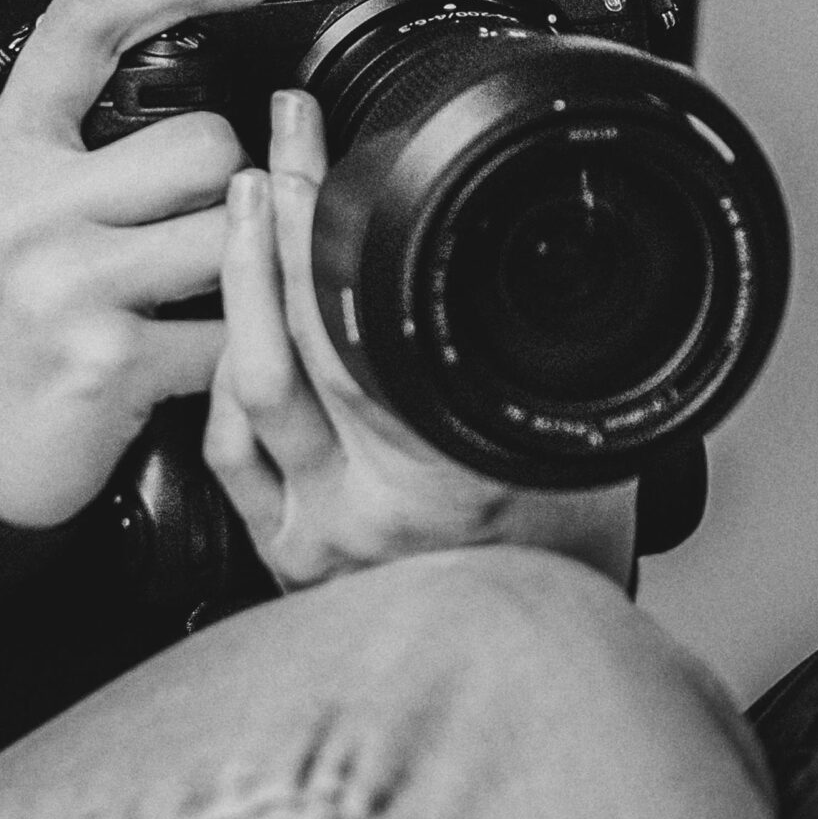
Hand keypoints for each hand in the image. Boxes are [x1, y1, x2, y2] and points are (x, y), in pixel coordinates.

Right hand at [0, 0, 269, 524]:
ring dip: (242, 274)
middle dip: (230, 190)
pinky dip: (231, 359)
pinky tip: (195, 366)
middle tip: (201, 233)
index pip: (83, 26)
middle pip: (206, 144)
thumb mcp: (2, 215)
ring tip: (202, 300)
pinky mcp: (107, 357)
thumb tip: (183, 95)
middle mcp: (28, 206)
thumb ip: (70, 151)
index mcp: (5, 157)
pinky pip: (228, 337)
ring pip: (233, 233)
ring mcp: (66, 281)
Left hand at [204, 89, 637, 590]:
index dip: (318, 228)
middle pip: (288, 350)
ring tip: (246, 213)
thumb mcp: (589, 452)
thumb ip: (546, 365)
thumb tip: (546, 255)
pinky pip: (229, 451)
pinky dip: (228, 377)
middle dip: (268, 231)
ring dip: (239, 292)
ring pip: (244, 395)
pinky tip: (237, 322)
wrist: (535, 670)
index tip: (309, 149)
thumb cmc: (569, 561)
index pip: (359, 328)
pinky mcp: (283, 556)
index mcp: (458, 475)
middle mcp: (375, 511)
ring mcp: (318, 537)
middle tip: (269, 153)